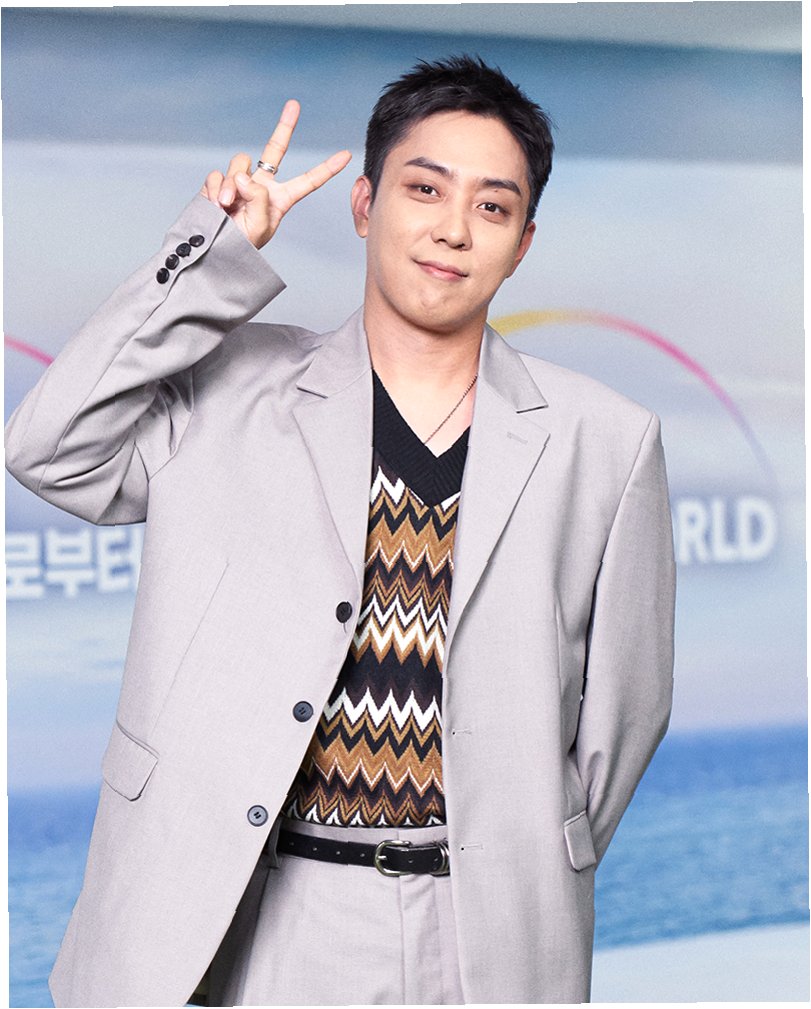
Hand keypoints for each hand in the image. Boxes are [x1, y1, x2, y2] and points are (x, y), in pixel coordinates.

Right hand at [201, 100, 351, 248]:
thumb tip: (246, 176)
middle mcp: (262, 186)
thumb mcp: (261, 227)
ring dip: (233, 185)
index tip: (346, 155)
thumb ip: (260, 198)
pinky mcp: (219, 183)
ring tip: (228, 206)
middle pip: (275, 150)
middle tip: (295, 105)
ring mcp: (240, 182)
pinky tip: (216, 205)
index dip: (326, 169)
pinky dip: (217, 189)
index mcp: (280, 200)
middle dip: (284, 126)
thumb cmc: (241, 246)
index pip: (307, 181)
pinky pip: (218, 175)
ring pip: (240, 164)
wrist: (214, 250)